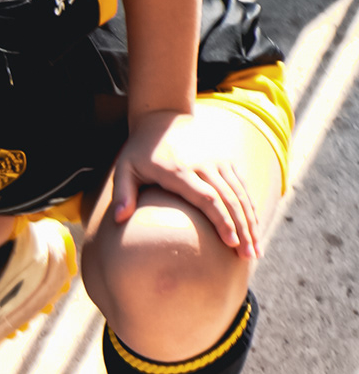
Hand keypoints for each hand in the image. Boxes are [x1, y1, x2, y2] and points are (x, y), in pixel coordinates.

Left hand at [111, 106, 263, 259]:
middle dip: (242, 229)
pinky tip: (254, 229)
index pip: (206, 198)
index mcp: (180, 170)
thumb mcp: (124, 168)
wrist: (163, 117)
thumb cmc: (140, 151)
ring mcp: (218, 160)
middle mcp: (204, 164)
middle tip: (249, 256)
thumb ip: (122, 194)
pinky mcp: (226, 159)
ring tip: (255, 251)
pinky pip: (242, 186)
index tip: (230, 243)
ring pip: (240, 194)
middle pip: (229, 200)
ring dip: (251, 222)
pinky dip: (250, 208)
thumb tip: (119, 219)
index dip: (221, 220)